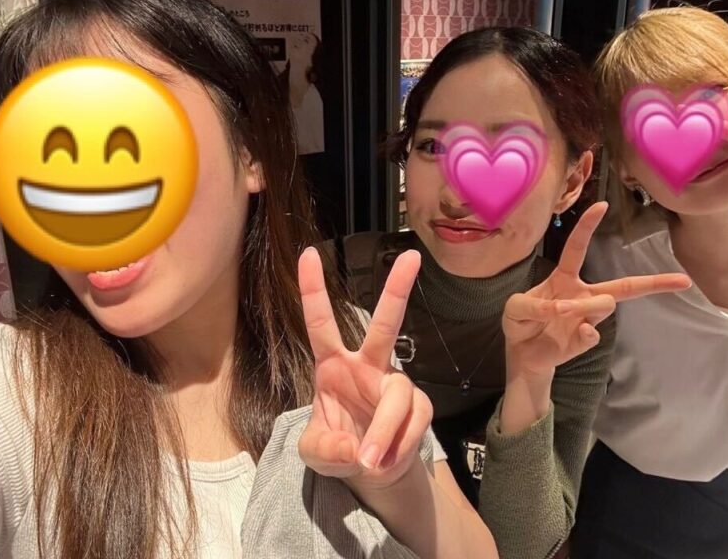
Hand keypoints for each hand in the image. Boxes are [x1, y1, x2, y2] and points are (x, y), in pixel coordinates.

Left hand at [296, 247, 432, 492]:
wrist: (371, 473)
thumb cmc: (339, 449)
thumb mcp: (315, 454)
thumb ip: (325, 449)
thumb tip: (354, 448)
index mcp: (333, 366)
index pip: (321, 324)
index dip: (314, 290)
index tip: (309, 254)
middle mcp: (368, 366)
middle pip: (385, 325)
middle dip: (397, 290)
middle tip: (411, 257)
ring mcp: (396, 385)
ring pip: (398, 397)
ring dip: (383, 430)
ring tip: (369, 461)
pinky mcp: (419, 408)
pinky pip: (413, 424)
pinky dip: (396, 447)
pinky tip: (383, 462)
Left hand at [502, 202, 691, 380]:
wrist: (522, 354)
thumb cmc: (521, 322)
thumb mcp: (516, 308)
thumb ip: (535, 305)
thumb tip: (564, 309)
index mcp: (564, 278)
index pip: (577, 248)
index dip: (587, 227)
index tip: (602, 206)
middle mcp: (582, 295)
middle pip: (622, 285)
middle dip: (653, 282)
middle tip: (682, 280)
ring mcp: (587, 318)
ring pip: (604, 304)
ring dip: (582, 306)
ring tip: (561, 312)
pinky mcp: (585, 339)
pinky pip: (593, 332)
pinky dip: (585, 332)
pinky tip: (579, 332)